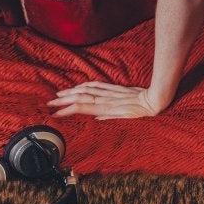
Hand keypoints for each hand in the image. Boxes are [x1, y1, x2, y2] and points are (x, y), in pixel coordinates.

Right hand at [48, 82, 163, 119]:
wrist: (153, 100)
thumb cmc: (141, 112)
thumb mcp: (126, 118)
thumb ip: (110, 117)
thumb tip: (96, 118)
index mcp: (107, 109)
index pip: (82, 108)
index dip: (67, 110)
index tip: (56, 114)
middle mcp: (106, 100)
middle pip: (80, 98)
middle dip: (64, 101)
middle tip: (50, 104)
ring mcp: (110, 92)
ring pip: (86, 90)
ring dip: (71, 92)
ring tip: (59, 95)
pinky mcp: (115, 87)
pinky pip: (97, 85)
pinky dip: (86, 85)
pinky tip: (78, 87)